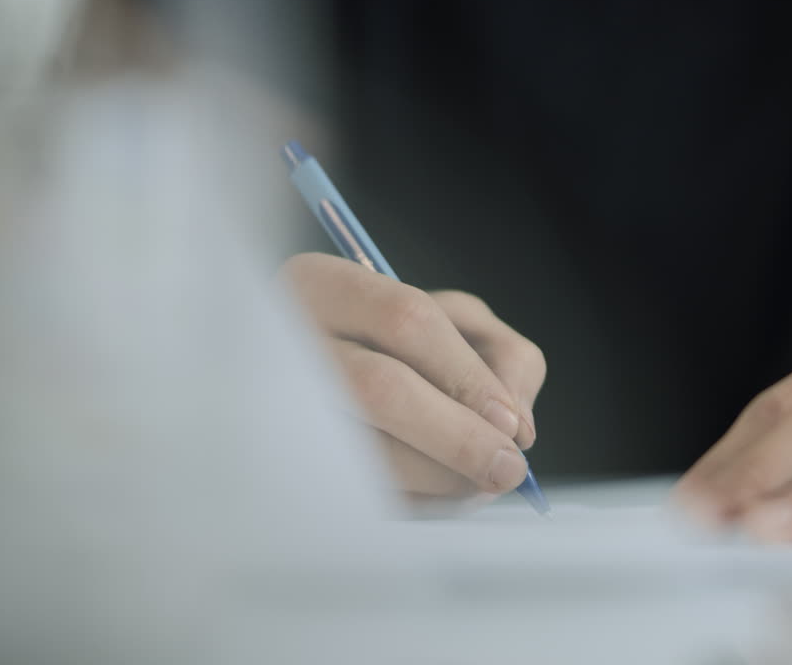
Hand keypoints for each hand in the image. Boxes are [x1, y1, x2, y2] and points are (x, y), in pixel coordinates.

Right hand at [282, 253, 544, 502]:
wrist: (291, 382)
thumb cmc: (390, 344)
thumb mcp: (448, 320)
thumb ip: (499, 354)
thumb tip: (516, 427)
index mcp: (321, 286)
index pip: (406, 319)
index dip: (469, 377)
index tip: (512, 423)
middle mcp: (286, 342)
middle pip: (381, 388)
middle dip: (459, 438)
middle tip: (508, 470)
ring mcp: (274, 406)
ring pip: (366, 453)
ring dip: (440, 480)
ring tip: (478, 484)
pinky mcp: (279, 464)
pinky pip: (356, 497)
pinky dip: (414, 504)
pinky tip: (436, 494)